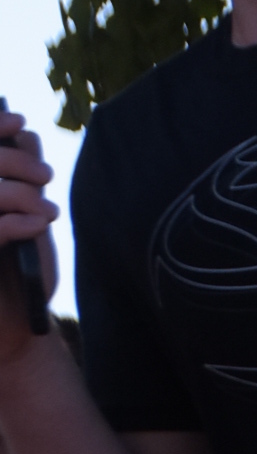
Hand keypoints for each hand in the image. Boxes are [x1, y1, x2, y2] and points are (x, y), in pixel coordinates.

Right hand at [0, 106, 57, 361]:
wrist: (12, 333)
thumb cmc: (16, 274)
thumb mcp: (22, 217)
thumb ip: (18, 175)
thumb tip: (22, 132)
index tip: (18, 120)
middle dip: (13, 160)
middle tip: (46, 176)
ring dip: (22, 192)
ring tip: (47, 209)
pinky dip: (19, 219)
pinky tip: (39, 226)